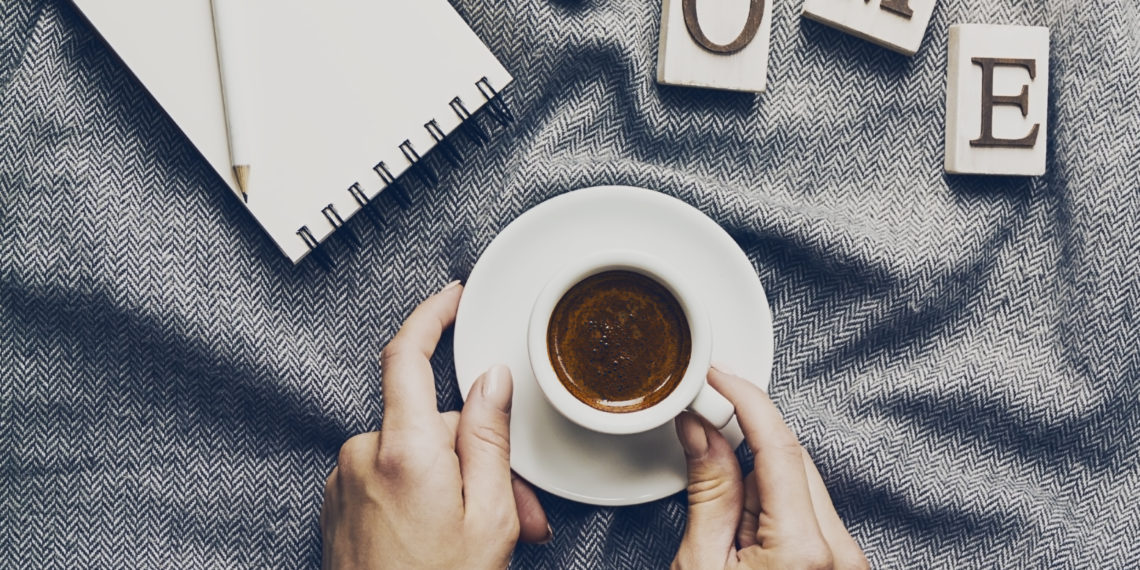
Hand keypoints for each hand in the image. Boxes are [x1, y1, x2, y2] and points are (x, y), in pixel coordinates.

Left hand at [320, 283, 550, 569]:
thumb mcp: (489, 516)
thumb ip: (489, 438)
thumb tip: (491, 380)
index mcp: (403, 451)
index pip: (407, 358)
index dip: (431, 317)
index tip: (451, 298)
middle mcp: (363, 456)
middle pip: (430, 420)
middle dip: (477, 452)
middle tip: (519, 504)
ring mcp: (345, 480)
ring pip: (415, 453)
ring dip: (455, 480)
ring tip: (485, 532)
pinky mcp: (339, 503)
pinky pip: (390, 477)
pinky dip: (424, 495)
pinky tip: (446, 535)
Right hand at [672, 368, 866, 569]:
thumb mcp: (700, 564)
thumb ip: (708, 493)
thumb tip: (701, 430)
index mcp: (803, 549)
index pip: (779, 447)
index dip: (746, 400)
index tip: (720, 377)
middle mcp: (839, 553)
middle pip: (792, 463)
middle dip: (745, 459)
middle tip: (705, 473)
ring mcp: (845, 561)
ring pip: (799, 487)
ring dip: (758, 494)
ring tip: (730, 545)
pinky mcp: (840, 565)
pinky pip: (807, 515)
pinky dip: (773, 515)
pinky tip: (749, 547)